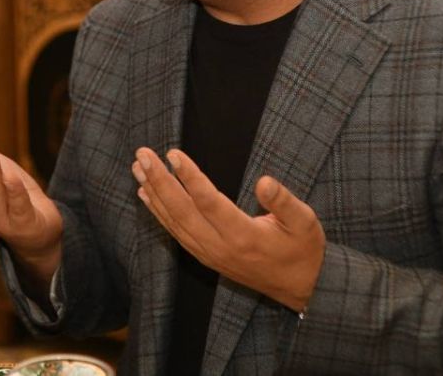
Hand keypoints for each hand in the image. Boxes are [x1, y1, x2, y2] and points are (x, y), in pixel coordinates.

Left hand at [132, 147, 324, 312]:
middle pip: (182, 212)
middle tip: (143, 154)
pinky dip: (159, 213)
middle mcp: (220, 247)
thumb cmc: (304, 250)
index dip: (190, 177)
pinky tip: (147, 195)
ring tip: (138, 168)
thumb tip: (265, 181)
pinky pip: (176, 234)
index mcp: (243, 236)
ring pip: (174, 223)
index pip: (209, 202)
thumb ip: (284, 202)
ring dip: (154, 194)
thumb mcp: (305, 222)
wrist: (301, 288)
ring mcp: (210, 254)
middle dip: (159, 181)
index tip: (173, 154)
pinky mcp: (206, 257)